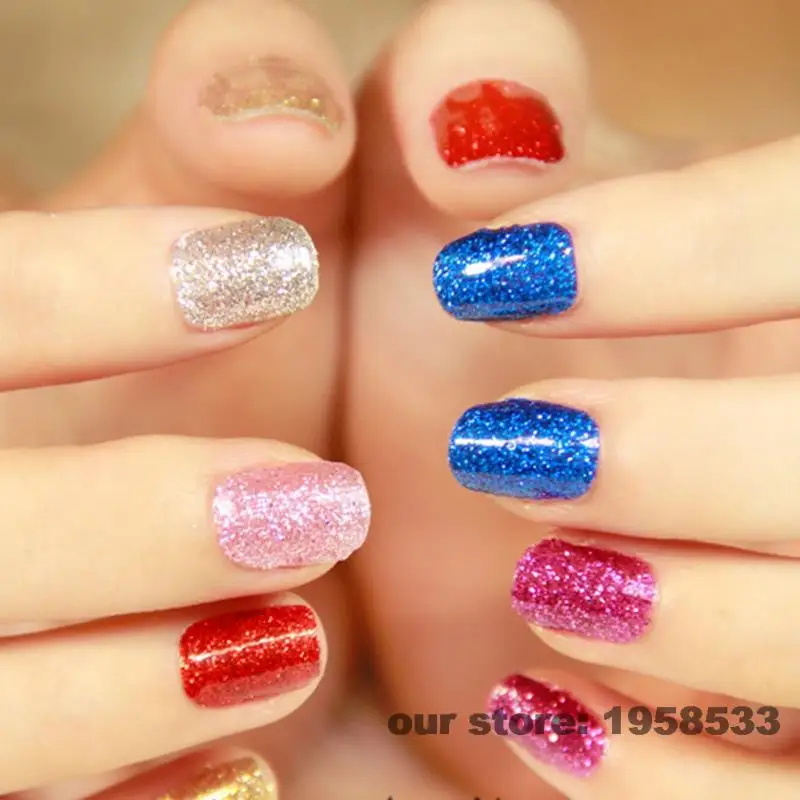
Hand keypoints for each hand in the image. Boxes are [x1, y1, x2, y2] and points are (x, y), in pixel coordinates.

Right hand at [0, 0, 370, 793]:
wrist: (390, 528)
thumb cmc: (359, 345)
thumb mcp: (336, 200)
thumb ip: (278, 99)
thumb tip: (301, 110)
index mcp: (17, 340)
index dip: (73, 291)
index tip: (268, 271)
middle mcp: (1, 488)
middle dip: (109, 525)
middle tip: (314, 506)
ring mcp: (20, 644)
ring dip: (108, 692)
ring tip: (292, 644)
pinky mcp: (68, 766)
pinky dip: (135, 799)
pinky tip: (235, 770)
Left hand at [345, 0, 799, 796]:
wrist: (309, 561)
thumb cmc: (319, 376)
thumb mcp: (361, 209)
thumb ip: (426, 101)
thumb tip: (480, 110)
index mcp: (736, 286)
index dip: (696, 245)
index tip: (500, 274)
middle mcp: (769, 441)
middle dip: (700, 455)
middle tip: (506, 449)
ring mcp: (768, 608)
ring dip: (705, 621)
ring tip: (532, 591)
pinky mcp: (732, 754)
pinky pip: (783, 792)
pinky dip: (680, 775)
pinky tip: (547, 725)